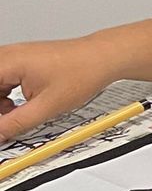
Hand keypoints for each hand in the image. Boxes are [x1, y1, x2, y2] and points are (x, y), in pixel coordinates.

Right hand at [0, 37, 119, 143]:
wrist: (102, 58)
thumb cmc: (82, 72)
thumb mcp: (46, 107)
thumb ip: (17, 123)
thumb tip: (0, 134)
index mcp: (7, 63)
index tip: (1, 124)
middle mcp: (7, 55)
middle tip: (9, 120)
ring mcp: (14, 56)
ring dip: (0, 101)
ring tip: (17, 112)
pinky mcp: (22, 60)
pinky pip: (4, 78)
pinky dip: (7, 93)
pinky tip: (21, 104)